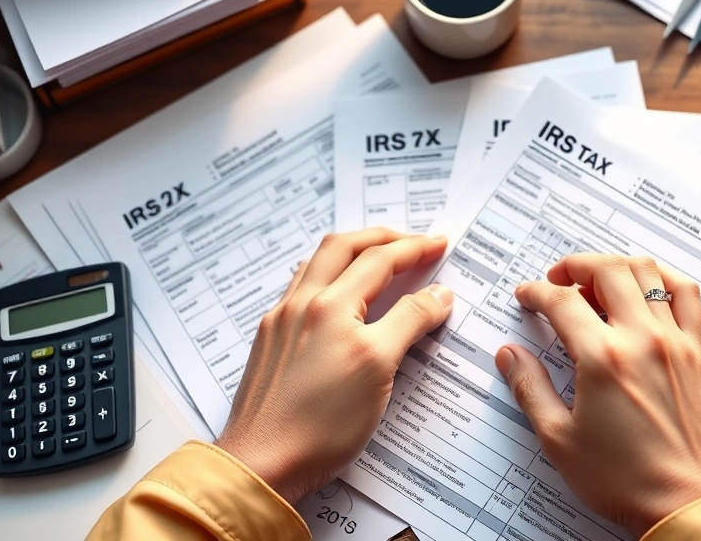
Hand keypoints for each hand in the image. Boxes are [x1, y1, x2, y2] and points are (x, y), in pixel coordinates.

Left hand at [215, 228, 452, 503]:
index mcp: (330, 305)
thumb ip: (410, 321)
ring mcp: (281, 321)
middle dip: (381, 237)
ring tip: (375, 256)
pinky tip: (334, 291)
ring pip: (317, 264)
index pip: (380, 261)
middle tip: (411, 241)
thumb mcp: (379, 367)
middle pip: (344, 247)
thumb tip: (438, 295)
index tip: (439, 245)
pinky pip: (300, 289)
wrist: (261, 463)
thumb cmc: (320, 425)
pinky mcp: (270, 342)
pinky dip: (326, 275)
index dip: (415, 249)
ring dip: (351, 251)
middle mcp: (302, 304)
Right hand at [495, 254, 700, 536]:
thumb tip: (509, 356)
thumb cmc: (627, 480)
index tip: (527, 295)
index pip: (563, 301)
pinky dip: (664, 277)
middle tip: (558, 280)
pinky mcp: (698, 353)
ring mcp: (676, 342)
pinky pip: (687, 295)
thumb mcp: (559, 440)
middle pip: (607, 270)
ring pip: (648, 272)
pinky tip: (648, 285)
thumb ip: (530, 388)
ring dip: (616, 266)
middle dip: (575, 266)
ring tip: (597, 280)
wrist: (688, 503)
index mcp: (603, 359)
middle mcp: (643, 340)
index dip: (537, 292)